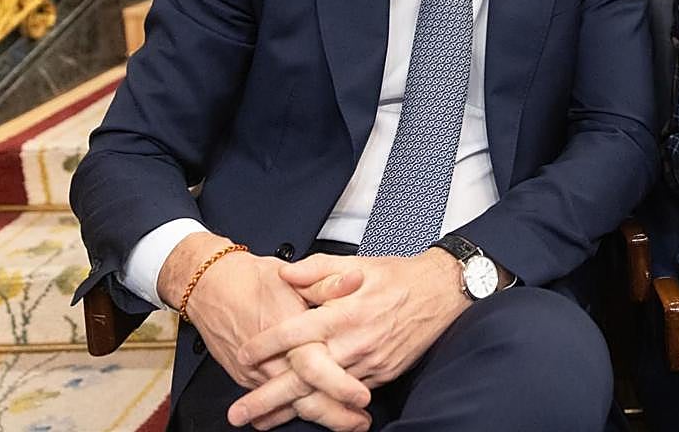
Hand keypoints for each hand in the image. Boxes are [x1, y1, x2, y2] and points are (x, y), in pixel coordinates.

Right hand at [157, 233, 367, 429]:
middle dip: (337, 415)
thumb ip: (328, 283)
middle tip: (362, 421)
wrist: (211, 287)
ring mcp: (259, 373)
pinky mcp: (248, 379)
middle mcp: (273, 359)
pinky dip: (292, 414)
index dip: (342, 386)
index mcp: (290, 332)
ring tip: (347, 423)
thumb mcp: (295, 275)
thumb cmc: (253, 280)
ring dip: (321, 417)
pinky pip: (274, 403)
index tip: (363, 396)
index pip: (318, 368)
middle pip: (307, 398)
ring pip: (292, 405)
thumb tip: (356, 279)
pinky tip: (313, 419)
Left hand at [230, 249, 469, 425]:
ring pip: (323, 393)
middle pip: (303, 376)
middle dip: (267, 397)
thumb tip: (284, 274)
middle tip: (237, 413)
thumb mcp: (357, 263)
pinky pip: (347, 396)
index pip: (296, 333)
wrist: (440, 292)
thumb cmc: (397, 276)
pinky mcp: (382, 375)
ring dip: (290, 410)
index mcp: (344, 312)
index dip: (266, 345)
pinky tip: (304, 414)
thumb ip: (316, 269)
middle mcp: (354, 342)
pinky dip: (324, 408)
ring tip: (261, 422)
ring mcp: (369, 363)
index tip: (243, 353)